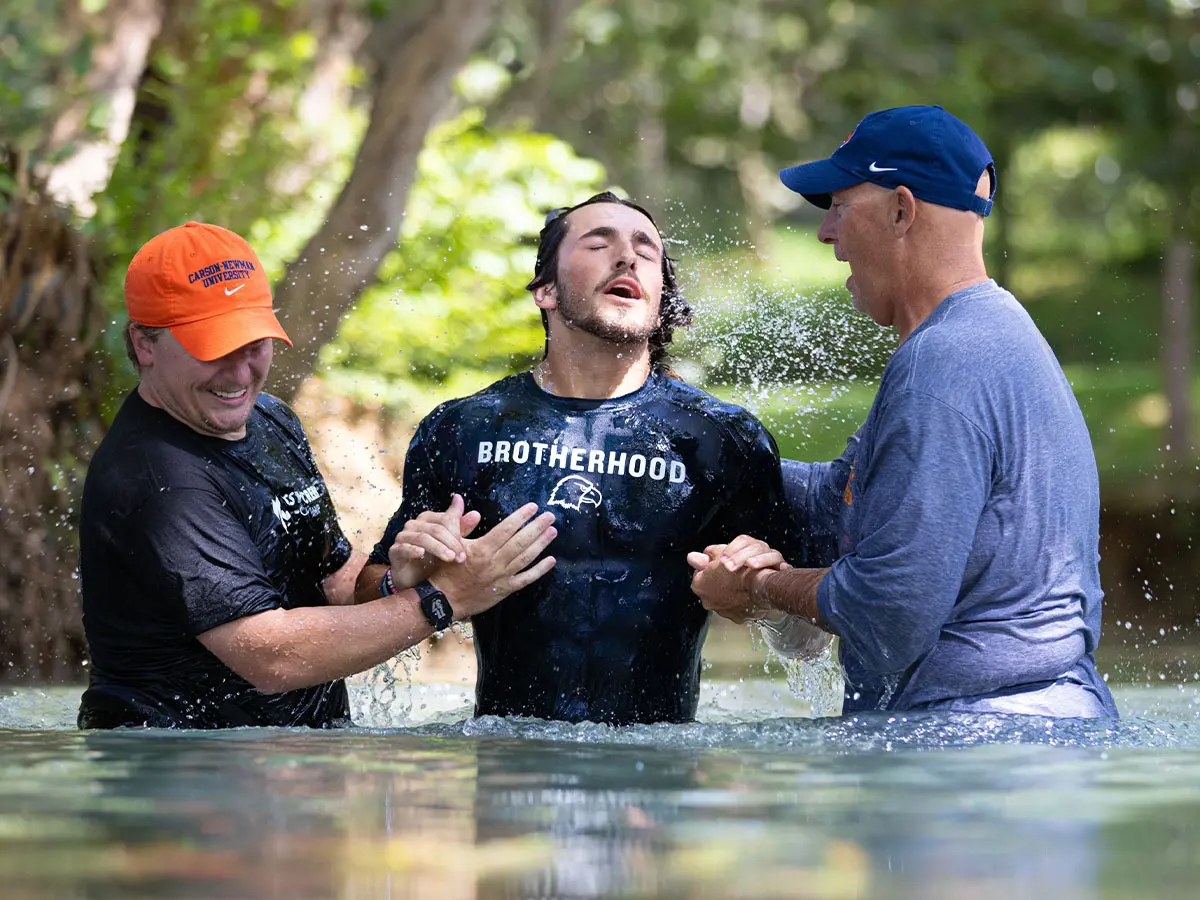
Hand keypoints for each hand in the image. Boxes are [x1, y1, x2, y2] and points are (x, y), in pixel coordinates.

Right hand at [387, 494, 481, 590]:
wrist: (415, 582)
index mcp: (429, 519)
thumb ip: (462, 529)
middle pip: (436, 528)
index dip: (458, 533)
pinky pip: (404, 548)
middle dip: (451, 543)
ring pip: (423, 537)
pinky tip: (421, 553)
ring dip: (438, 548)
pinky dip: (413, 550)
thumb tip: (476, 513)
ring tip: (449, 558)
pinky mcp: (395, 550)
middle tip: (461, 558)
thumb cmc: (433, 560)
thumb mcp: (450, 544)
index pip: (446, 519)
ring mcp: (403, 536)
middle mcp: (414, 524)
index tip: (466, 550)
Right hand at [428, 502, 557, 618]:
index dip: (521, 517)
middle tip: (549, 516)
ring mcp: (502, 576)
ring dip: (541, 544)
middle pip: (520, 541)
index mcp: (482, 548)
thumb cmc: (446, 570)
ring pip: (526, 558)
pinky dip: (540, 570)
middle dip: (537, 527)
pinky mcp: (505, 589)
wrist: (444, 600)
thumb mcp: (451, 543)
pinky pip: (526, 579)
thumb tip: (464, 503)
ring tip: (552, 531)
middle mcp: (495, 562)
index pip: (506, 529)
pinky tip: (551, 560)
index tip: (533, 507)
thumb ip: (461, 523)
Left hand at [686, 536, 781, 624]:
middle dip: (720, 578)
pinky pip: (739, 606)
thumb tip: (693, 557)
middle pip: (713, 586)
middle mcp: (708, 601)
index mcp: (699, 584)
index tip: (720, 562)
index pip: (701, 572)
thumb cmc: (741, 570)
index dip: (711, 565)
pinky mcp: (739, 618)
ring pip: (726, 596)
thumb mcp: (722, 552)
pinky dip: (743, 599)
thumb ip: (707, 554)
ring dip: (732, 588)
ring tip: (743, 580)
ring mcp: (723, 611)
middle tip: (732, 570)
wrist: (761, 587)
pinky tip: (749, 590)